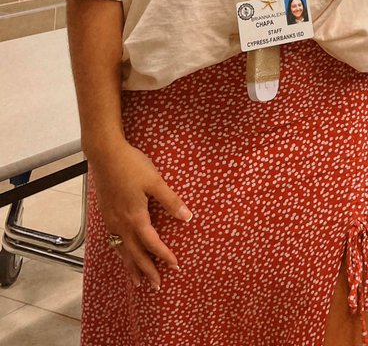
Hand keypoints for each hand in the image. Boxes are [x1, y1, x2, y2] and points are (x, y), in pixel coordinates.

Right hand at [90, 141, 191, 289]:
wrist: (105, 155)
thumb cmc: (132, 165)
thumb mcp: (155, 181)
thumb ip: (171, 200)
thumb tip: (187, 217)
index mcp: (135, 218)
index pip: (152, 244)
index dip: (164, 256)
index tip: (175, 267)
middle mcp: (121, 224)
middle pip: (135, 254)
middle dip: (146, 271)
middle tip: (156, 286)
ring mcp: (111, 220)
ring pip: (121, 250)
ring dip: (131, 266)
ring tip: (136, 281)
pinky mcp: (105, 214)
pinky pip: (113, 241)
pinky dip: (120, 252)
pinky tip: (121, 252)